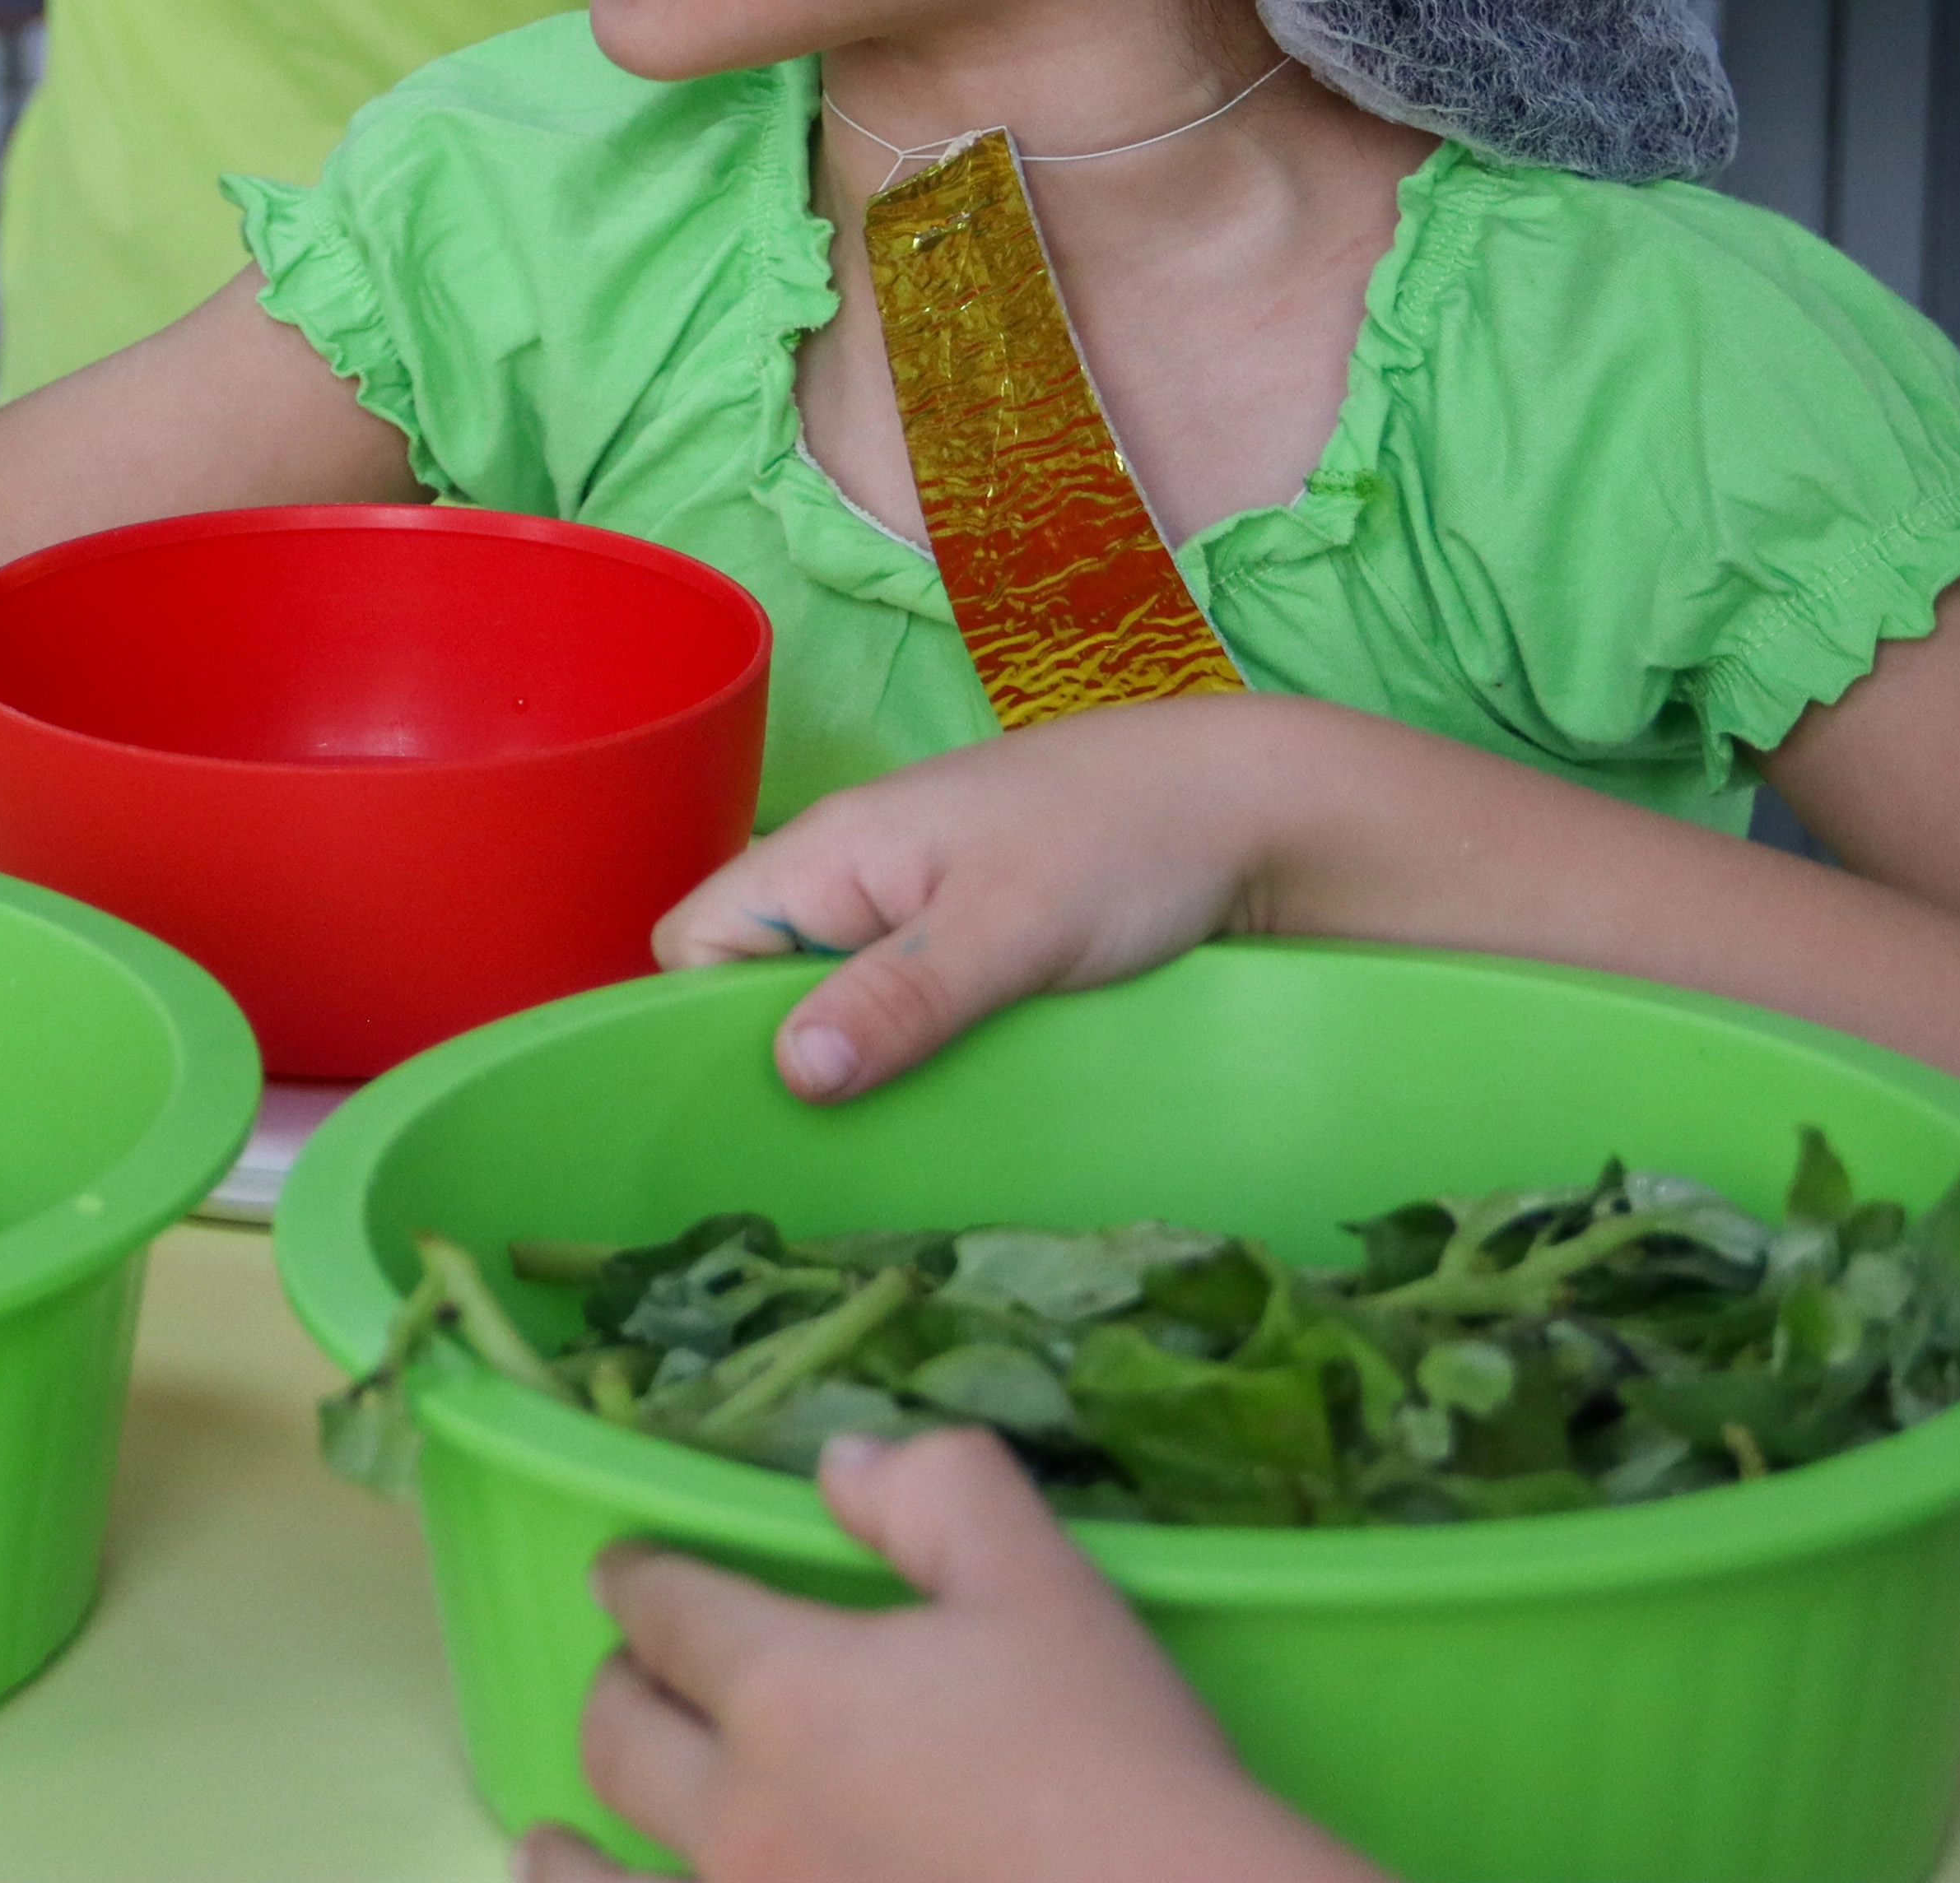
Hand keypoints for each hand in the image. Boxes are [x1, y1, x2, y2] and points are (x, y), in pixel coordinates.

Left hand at [511, 1435, 1369, 1882]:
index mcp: (788, 1693)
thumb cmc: (1119, 1766)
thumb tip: (839, 1458)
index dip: (641, 1581)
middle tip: (630, 1681)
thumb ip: (938, 1492)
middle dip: (618, 1691)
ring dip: (566, 1854)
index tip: (624, 1573)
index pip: (671, 1613)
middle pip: (619, 1739)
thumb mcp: (1044, 1588)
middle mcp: (740, 1818)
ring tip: (548, 1842)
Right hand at [654, 696, 1313, 1099]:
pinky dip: (925, 1068)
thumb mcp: (1013, 924)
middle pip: (760, 988)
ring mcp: (921, 921)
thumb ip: (901, 997)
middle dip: (788, 1065)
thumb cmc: (1129, 838)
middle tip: (839, 1146)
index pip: (696, 939)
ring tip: (902, 1146)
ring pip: (841, 1014)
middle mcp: (859, 884)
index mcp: (832, 851)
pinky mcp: (979, 957)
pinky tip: (960, 1116)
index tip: (767, 1096)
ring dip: (867, 1077)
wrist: (1264, 812)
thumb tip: (793, 1074)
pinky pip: (910, 1023)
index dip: (703, 1016)